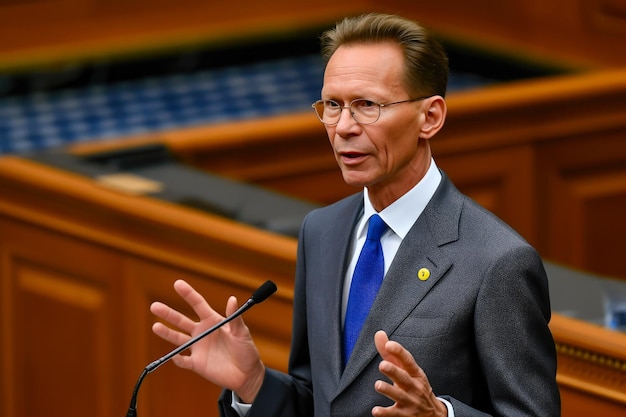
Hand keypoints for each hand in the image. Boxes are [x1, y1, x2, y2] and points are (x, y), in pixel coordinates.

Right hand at [150, 279, 264, 402]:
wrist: (247, 374)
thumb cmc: (246, 350)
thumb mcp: (242, 333)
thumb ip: (235, 318)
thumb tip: (232, 299)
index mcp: (213, 321)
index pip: (198, 304)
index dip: (188, 294)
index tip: (177, 283)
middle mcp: (202, 333)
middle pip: (181, 321)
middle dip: (168, 313)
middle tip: (154, 306)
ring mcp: (198, 348)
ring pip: (178, 339)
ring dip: (167, 333)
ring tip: (155, 326)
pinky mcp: (197, 364)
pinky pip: (183, 361)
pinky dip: (177, 359)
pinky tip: (173, 355)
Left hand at [373, 330, 446, 416]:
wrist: (433, 414)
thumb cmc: (415, 386)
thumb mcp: (407, 370)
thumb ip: (390, 353)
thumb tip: (379, 333)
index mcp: (415, 373)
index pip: (408, 360)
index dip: (399, 352)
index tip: (389, 344)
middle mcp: (414, 387)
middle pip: (404, 378)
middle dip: (394, 371)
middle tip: (383, 365)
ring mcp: (410, 402)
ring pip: (399, 396)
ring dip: (389, 390)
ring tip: (378, 385)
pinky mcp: (404, 415)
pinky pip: (394, 414)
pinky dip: (385, 413)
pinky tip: (376, 411)